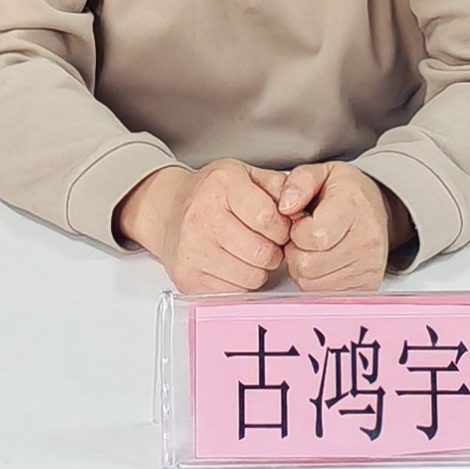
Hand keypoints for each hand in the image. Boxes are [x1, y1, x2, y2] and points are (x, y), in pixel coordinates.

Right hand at [115, 160, 291, 294]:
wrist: (166, 211)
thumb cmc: (211, 194)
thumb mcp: (246, 175)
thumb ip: (279, 188)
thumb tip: (303, 214)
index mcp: (222, 185)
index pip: (269, 219)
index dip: (284, 229)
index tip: (280, 228)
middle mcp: (203, 216)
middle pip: (263, 253)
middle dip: (273, 251)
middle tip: (265, 242)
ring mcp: (192, 249)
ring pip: (252, 277)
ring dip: (258, 270)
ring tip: (248, 253)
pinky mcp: (188, 278)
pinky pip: (234, 293)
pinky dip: (240, 283)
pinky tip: (232, 265)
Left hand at [274, 163, 409, 291]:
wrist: (378, 210)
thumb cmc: (348, 193)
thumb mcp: (322, 173)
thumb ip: (299, 182)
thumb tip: (285, 206)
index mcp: (353, 208)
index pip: (314, 236)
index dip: (296, 232)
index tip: (301, 222)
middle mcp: (366, 241)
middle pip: (308, 265)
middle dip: (296, 252)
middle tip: (304, 238)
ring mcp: (368, 267)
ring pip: (312, 284)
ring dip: (303, 269)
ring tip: (313, 249)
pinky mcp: (367, 286)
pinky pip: (324, 294)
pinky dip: (316, 282)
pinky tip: (323, 263)